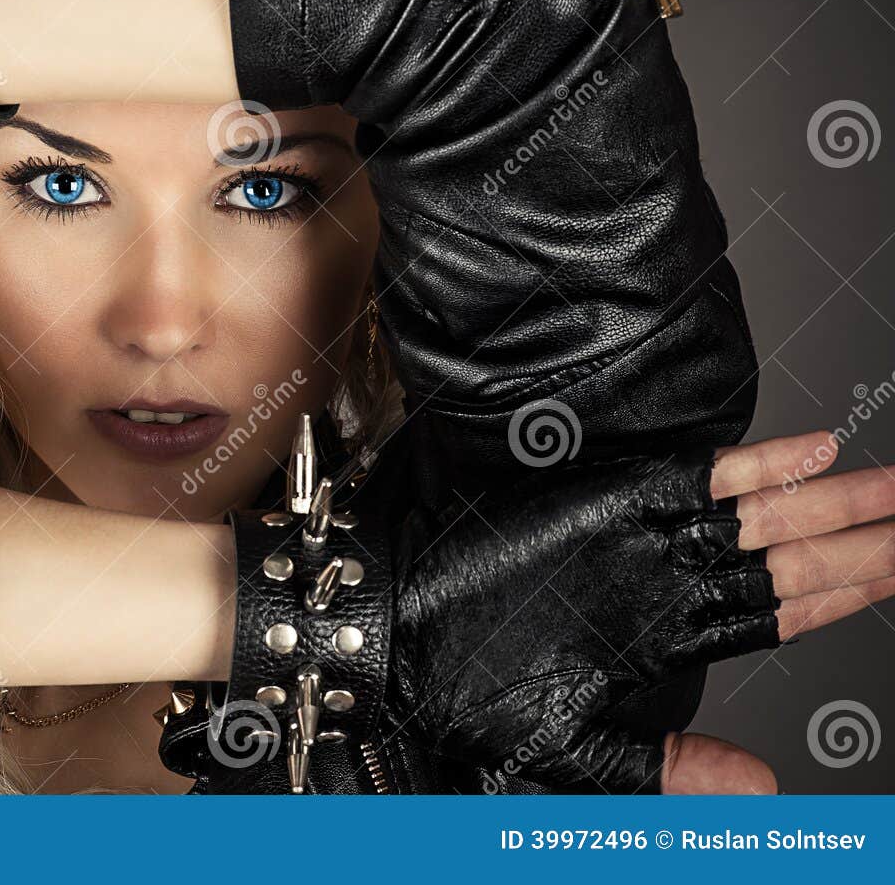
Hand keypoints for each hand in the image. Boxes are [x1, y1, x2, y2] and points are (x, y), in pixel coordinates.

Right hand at [382, 428, 894, 792]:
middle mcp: (670, 582)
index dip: (851, 593)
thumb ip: (670, 772)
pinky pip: (698, 483)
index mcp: (671, 637)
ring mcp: (647, 539)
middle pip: (795, 560)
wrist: (399, 636)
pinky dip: (757, 469)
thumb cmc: (472, 699)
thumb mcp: (579, 758)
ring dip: (836, 503)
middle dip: (869, 542)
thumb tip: (768, 793)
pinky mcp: (610, 504)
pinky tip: (815, 454)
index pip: (786, 612)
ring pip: (764, 519)